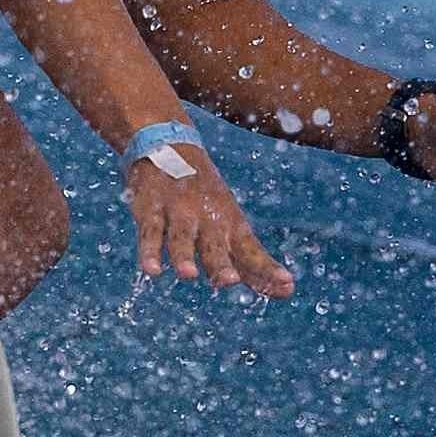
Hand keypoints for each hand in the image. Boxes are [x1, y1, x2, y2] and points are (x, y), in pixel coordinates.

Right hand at [126, 135, 297, 300]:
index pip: (251, 251)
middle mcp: (207, 218)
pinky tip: (151, 270)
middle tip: (230, 281)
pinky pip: (150, 232)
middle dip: (221, 263)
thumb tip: (286, 291)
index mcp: (231, 224)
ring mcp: (178, 213)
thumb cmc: (206, 200)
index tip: (286, 285)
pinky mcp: (151, 210)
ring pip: (181, 237)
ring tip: (188, 274)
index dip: (266, 269)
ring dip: (184, 255)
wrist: (168, 145)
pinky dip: (149, 251)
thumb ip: (252, 264)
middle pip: (215, 245)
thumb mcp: (231, 227)